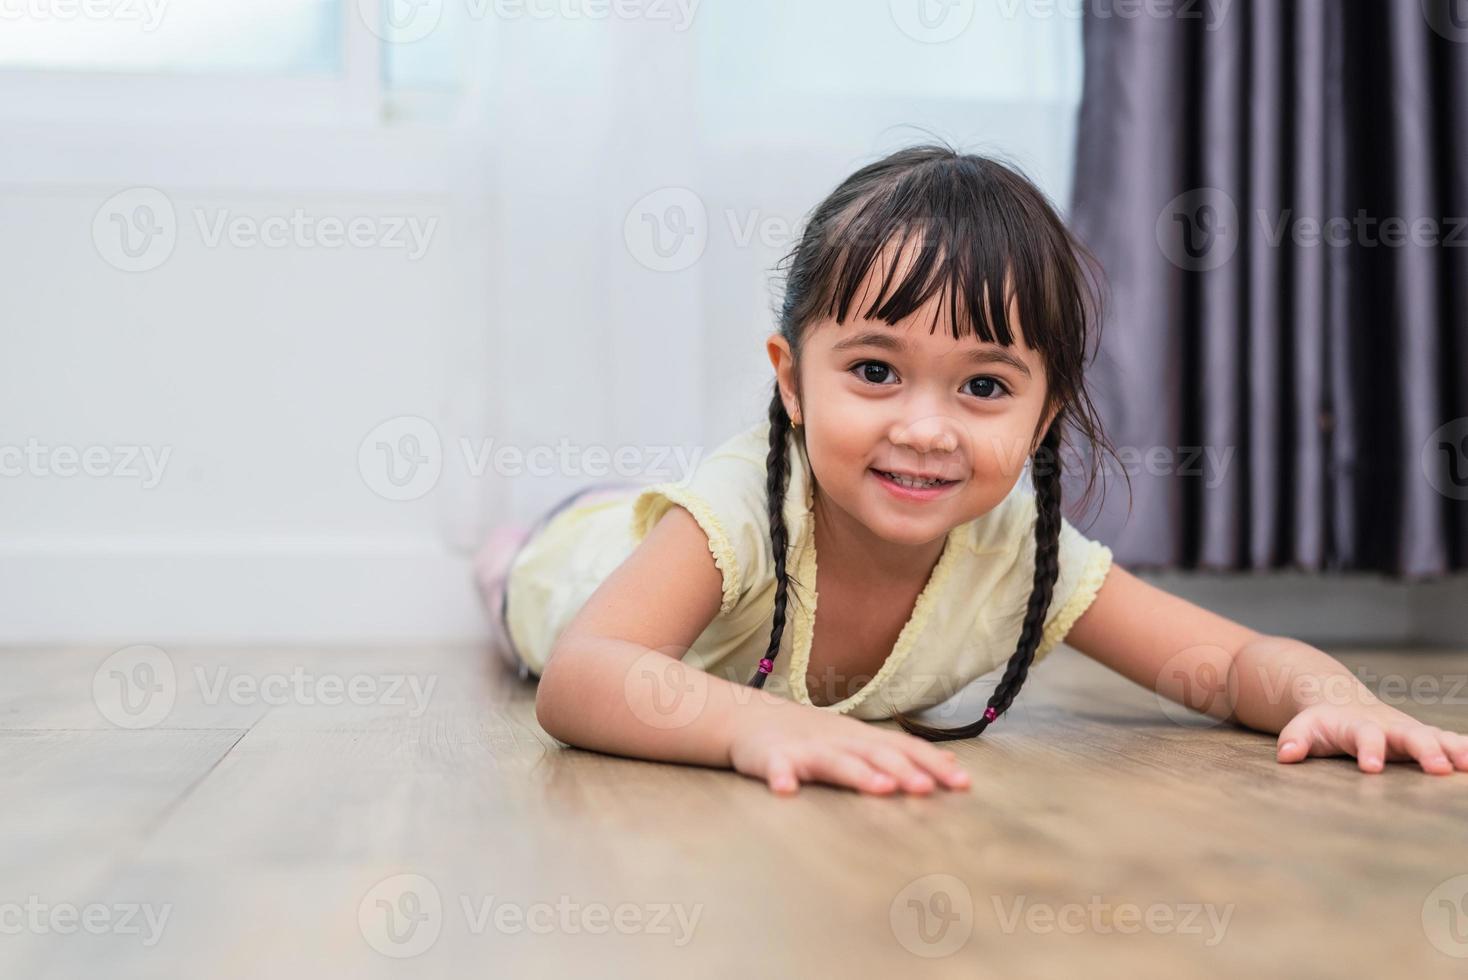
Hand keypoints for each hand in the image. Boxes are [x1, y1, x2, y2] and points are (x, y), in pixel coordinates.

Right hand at [727, 701, 971, 795]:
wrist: (751, 718)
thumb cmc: (813, 737)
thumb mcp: (861, 741)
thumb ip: (902, 753)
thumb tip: (950, 762)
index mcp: (863, 740)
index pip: (905, 749)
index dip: (933, 765)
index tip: (963, 783)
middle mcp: (840, 742)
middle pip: (876, 755)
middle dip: (903, 771)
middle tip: (927, 788)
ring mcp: (806, 750)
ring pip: (835, 762)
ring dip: (858, 774)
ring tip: (879, 788)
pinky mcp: (773, 758)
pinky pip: (777, 769)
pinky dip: (781, 778)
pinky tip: (786, 790)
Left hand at [1274, 702, 1467, 774]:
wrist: (1341, 700)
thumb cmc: (1321, 723)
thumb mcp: (1303, 727)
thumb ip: (1295, 739)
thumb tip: (1285, 755)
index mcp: (1357, 725)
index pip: (1364, 736)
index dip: (1369, 750)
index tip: (1372, 767)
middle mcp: (1389, 726)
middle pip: (1411, 736)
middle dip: (1425, 751)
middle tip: (1439, 768)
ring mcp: (1409, 731)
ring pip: (1436, 737)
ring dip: (1454, 749)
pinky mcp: (1424, 738)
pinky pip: (1449, 742)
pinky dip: (1465, 749)